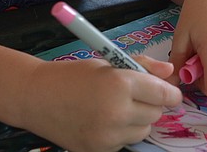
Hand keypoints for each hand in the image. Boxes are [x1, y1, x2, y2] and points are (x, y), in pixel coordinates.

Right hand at [23, 57, 180, 151]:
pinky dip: (121, 133)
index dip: (169, 92)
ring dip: (138, 120)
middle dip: (151, 103)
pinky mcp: (99, 151)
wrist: (36, 98)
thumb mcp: (108, 62)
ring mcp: (108, 136)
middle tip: (133, 94)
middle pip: (156, 114)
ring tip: (115, 107)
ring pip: (143, 131)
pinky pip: (124, 142)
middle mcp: (117, 112)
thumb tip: (169, 72)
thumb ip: (142, 66)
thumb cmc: (72, 75)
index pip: (163, 93)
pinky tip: (103, 121)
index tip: (169, 91)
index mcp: (120, 84)